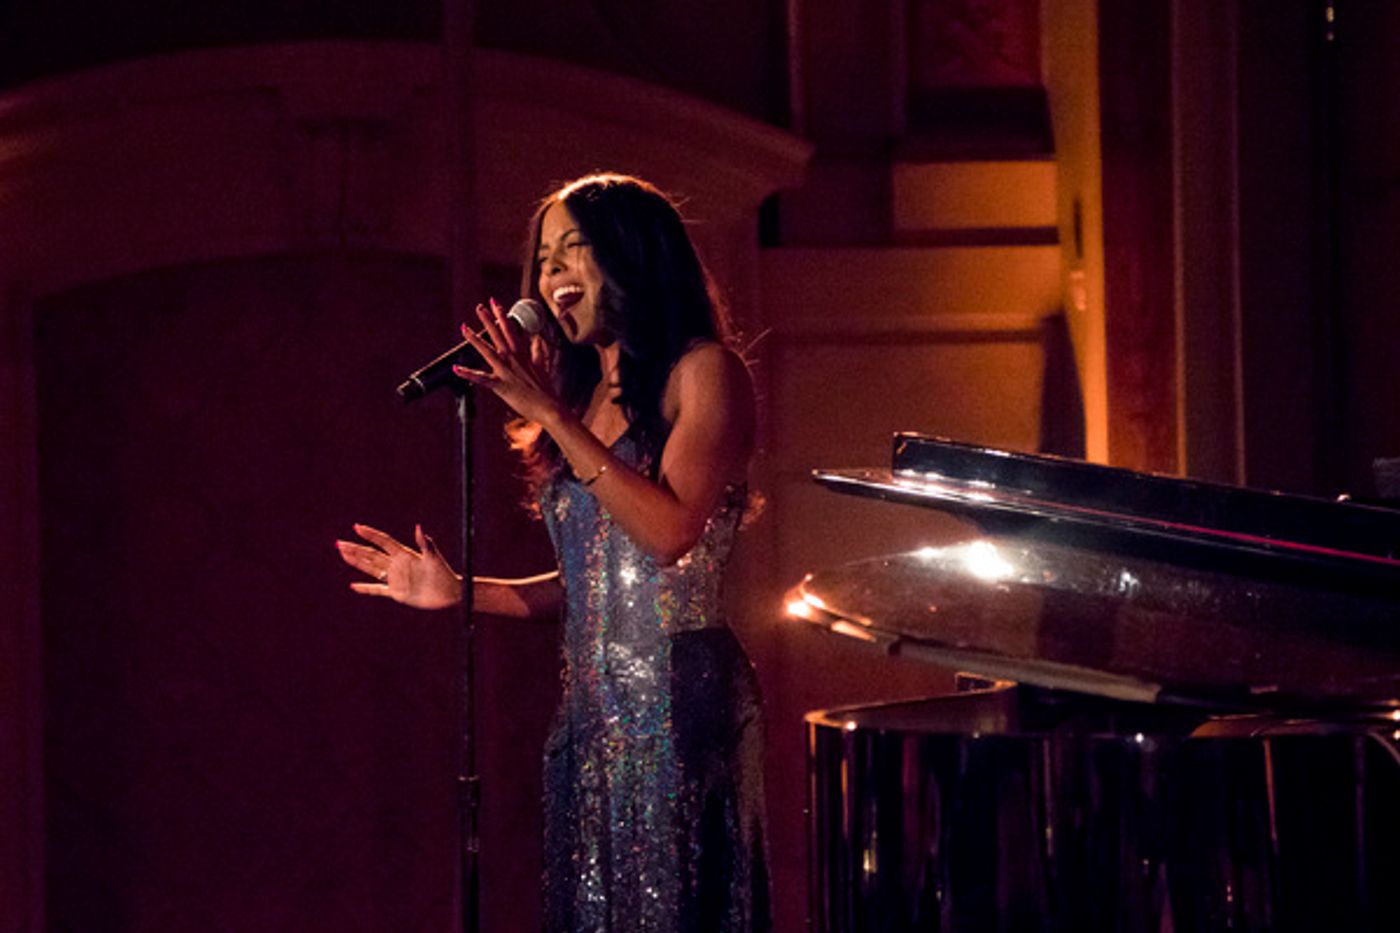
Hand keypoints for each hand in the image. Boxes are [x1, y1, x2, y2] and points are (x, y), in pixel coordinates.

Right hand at [335, 523, 460, 609]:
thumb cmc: (444, 574)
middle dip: (356, 548)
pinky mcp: (397, 593)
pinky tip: (354, 585)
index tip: (357, 527)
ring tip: (343, 554)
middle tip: (339, 542)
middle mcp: (397, 565)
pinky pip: (378, 589)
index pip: (383, 542)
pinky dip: (366, 588)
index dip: (370, 535)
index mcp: (405, 554)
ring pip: (371, 569)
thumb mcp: (434, 558)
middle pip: (372, 554)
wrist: (451, 593)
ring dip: (357, 562)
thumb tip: (419, 527)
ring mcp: (396, 578)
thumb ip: (426, 543)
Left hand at [453, 298, 561, 423]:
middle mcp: (513, 360)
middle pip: (499, 336)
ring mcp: (506, 371)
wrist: (548, 407)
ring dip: (475, 340)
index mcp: (522, 355)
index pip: (511, 330)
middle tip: (479, 307)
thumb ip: (538, 353)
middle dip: (488, 320)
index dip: (503, 316)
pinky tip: (456, 369)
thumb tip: (539, 341)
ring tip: (464, 328)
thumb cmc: (545, 390)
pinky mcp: (501, 385)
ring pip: (488, 352)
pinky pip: (481, 379)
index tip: (496, 304)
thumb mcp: (542, 367)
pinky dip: (468, 374)